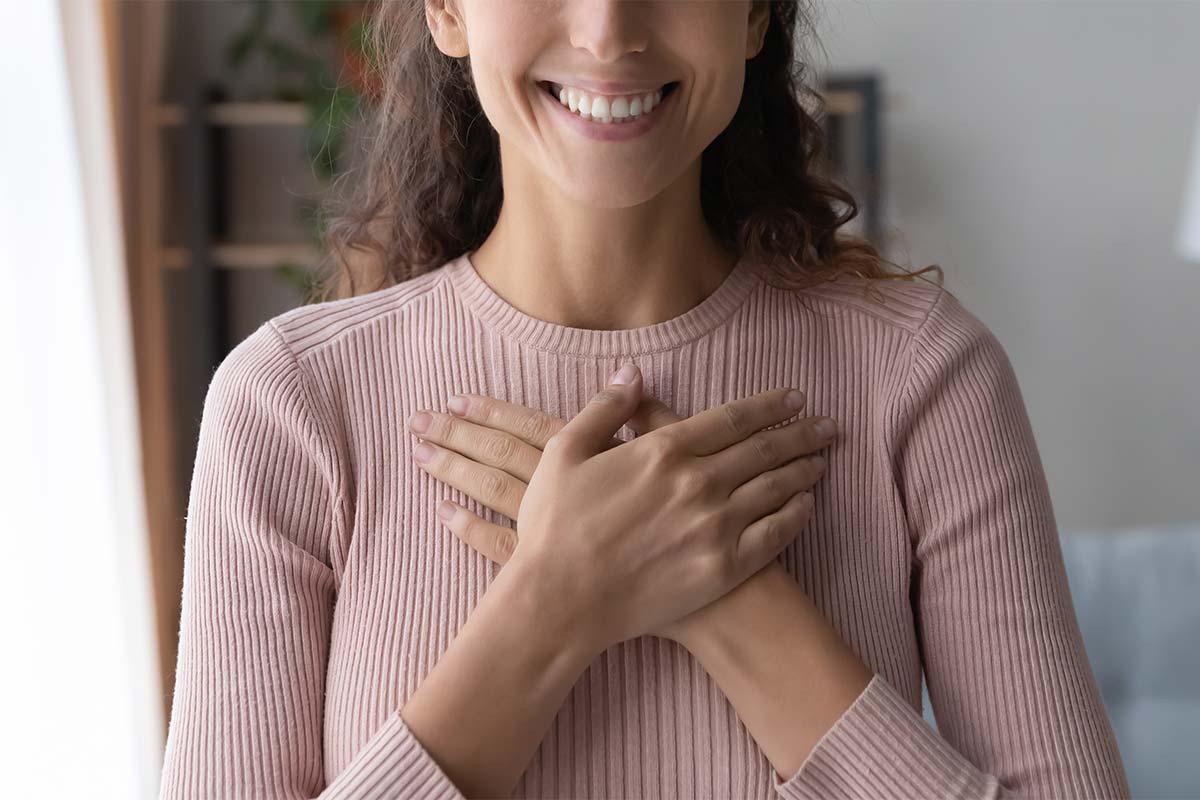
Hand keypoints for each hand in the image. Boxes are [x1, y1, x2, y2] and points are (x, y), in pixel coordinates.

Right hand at [407, 365, 835, 649]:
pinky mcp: (723, 567)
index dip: (769, 405)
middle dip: (800, 433)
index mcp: (664, 450)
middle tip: (826, 425)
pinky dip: (796, 516)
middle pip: (764, 449)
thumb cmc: (555, 526)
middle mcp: (699, 482)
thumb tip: (632, 372)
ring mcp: (716, 526)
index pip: (733, 418)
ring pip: (775, 488)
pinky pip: (774, 535)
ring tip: (822, 459)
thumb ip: (604, 408)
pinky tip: (807, 506)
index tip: (794, 398)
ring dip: (803, 470)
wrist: (562, 600)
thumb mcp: (564, 452)